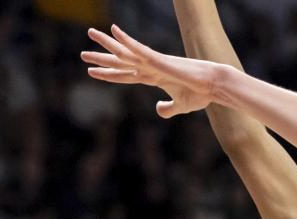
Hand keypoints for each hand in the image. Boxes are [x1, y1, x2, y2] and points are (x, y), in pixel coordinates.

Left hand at [81, 24, 219, 118]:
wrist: (213, 86)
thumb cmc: (200, 94)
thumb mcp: (181, 106)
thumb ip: (168, 109)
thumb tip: (158, 110)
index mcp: (153, 77)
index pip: (125, 75)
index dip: (108, 74)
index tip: (92, 72)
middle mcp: (150, 67)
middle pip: (121, 61)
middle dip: (101, 58)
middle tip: (83, 54)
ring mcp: (154, 62)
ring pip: (125, 52)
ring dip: (107, 44)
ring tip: (91, 33)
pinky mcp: (160, 60)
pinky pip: (140, 48)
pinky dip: (127, 40)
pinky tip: (115, 31)